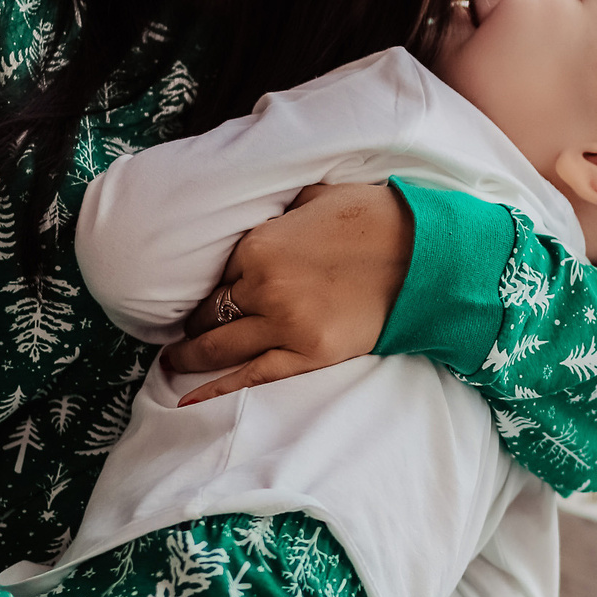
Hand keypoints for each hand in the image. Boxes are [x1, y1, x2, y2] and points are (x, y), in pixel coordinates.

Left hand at [163, 182, 410, 403]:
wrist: (423, 255)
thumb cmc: (373, 218)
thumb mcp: (316, 196)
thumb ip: (281, 211)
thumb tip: (267, 219)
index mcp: (259, 245)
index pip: (218, 272)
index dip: (218, 283)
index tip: (210, 293)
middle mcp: (263, 286)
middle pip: (211, 312)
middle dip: (193, 323)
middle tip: (180, 333)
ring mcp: (285, 325)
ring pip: (221, 346)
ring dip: (191, 356)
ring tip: (174, 363)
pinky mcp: (309, 354)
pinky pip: (251, 377)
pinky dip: (217, 390)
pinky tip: (188, 401)